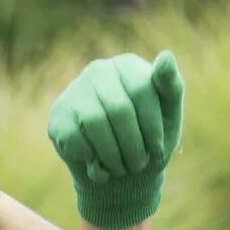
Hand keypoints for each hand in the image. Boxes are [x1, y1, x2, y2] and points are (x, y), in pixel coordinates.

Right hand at [46, 51, 183, 229]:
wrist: (119, 174)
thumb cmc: (148, 140)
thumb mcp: (168, 117)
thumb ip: (171, 87)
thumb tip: (167, 56)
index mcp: (128, 66)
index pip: (142, 91)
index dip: (152, 128)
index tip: (157, 150)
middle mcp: (99, 70)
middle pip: (119, 109)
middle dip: (133, 146)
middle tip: (138, 165)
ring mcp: (75, 90)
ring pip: (95, 123)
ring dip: (113, 156)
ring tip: (120, 167)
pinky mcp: (58, 114)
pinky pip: (75, 138)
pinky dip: (92, 160)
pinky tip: (98, 163)